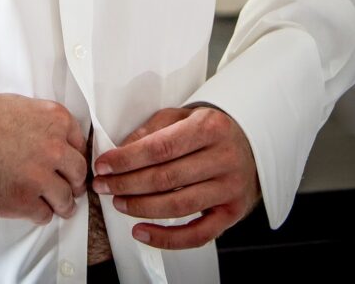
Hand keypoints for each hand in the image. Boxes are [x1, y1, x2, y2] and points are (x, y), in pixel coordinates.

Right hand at [0, 88, 87, 224]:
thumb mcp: (21, 107)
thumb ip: (43, 126)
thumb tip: (52, 142)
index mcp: (55, 120)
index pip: (80, 145)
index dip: (72, 158)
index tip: (68, 166)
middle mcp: (54, 148)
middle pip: (78, 173)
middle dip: (72, 182)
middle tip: (66, 187)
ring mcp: (40, 177)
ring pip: (66, 199)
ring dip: (60, 203)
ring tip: (54, 205)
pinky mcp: (23, 201)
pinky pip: (44, 215)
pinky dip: (39, 214)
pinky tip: (31, 208)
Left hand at [93, 105, 260, 249]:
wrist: (251, 144)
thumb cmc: (210, 129)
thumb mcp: (183, 116)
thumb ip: (152, 129)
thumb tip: (121, 149)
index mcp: (209, 127)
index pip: (160, 147)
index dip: (127, 159)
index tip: (104, 165)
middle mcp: (223, 158)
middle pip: (166, 178)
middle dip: (127, 184)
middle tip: (103, 186)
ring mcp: (229, 188)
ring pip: (179, 206)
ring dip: (142, 208)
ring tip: (119, 203)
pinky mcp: (232, 213)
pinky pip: (198, 234)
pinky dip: (167, 238)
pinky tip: (143, 232)